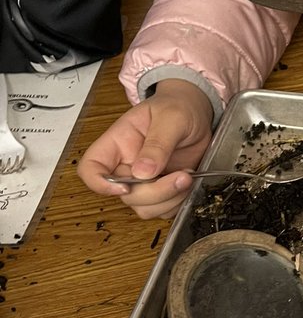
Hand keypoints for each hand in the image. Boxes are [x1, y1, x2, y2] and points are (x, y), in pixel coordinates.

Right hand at [78, 80, 213, 218]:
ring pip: (144, 208)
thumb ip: (157, 144)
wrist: (197, 114)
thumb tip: (142, 172)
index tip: (126, 186)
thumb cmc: (178, 107)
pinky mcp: (163, 191)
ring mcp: (144, 182)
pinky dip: (179, 203)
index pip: (90, 168)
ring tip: (188, 176)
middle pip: (125, 195)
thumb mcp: (171, 117)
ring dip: (169, 199)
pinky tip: (189, 183)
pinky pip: (164, 210)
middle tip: (182, 176)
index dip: (99, 183)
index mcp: (117, 144)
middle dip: (155, 192)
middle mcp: (126, 166)